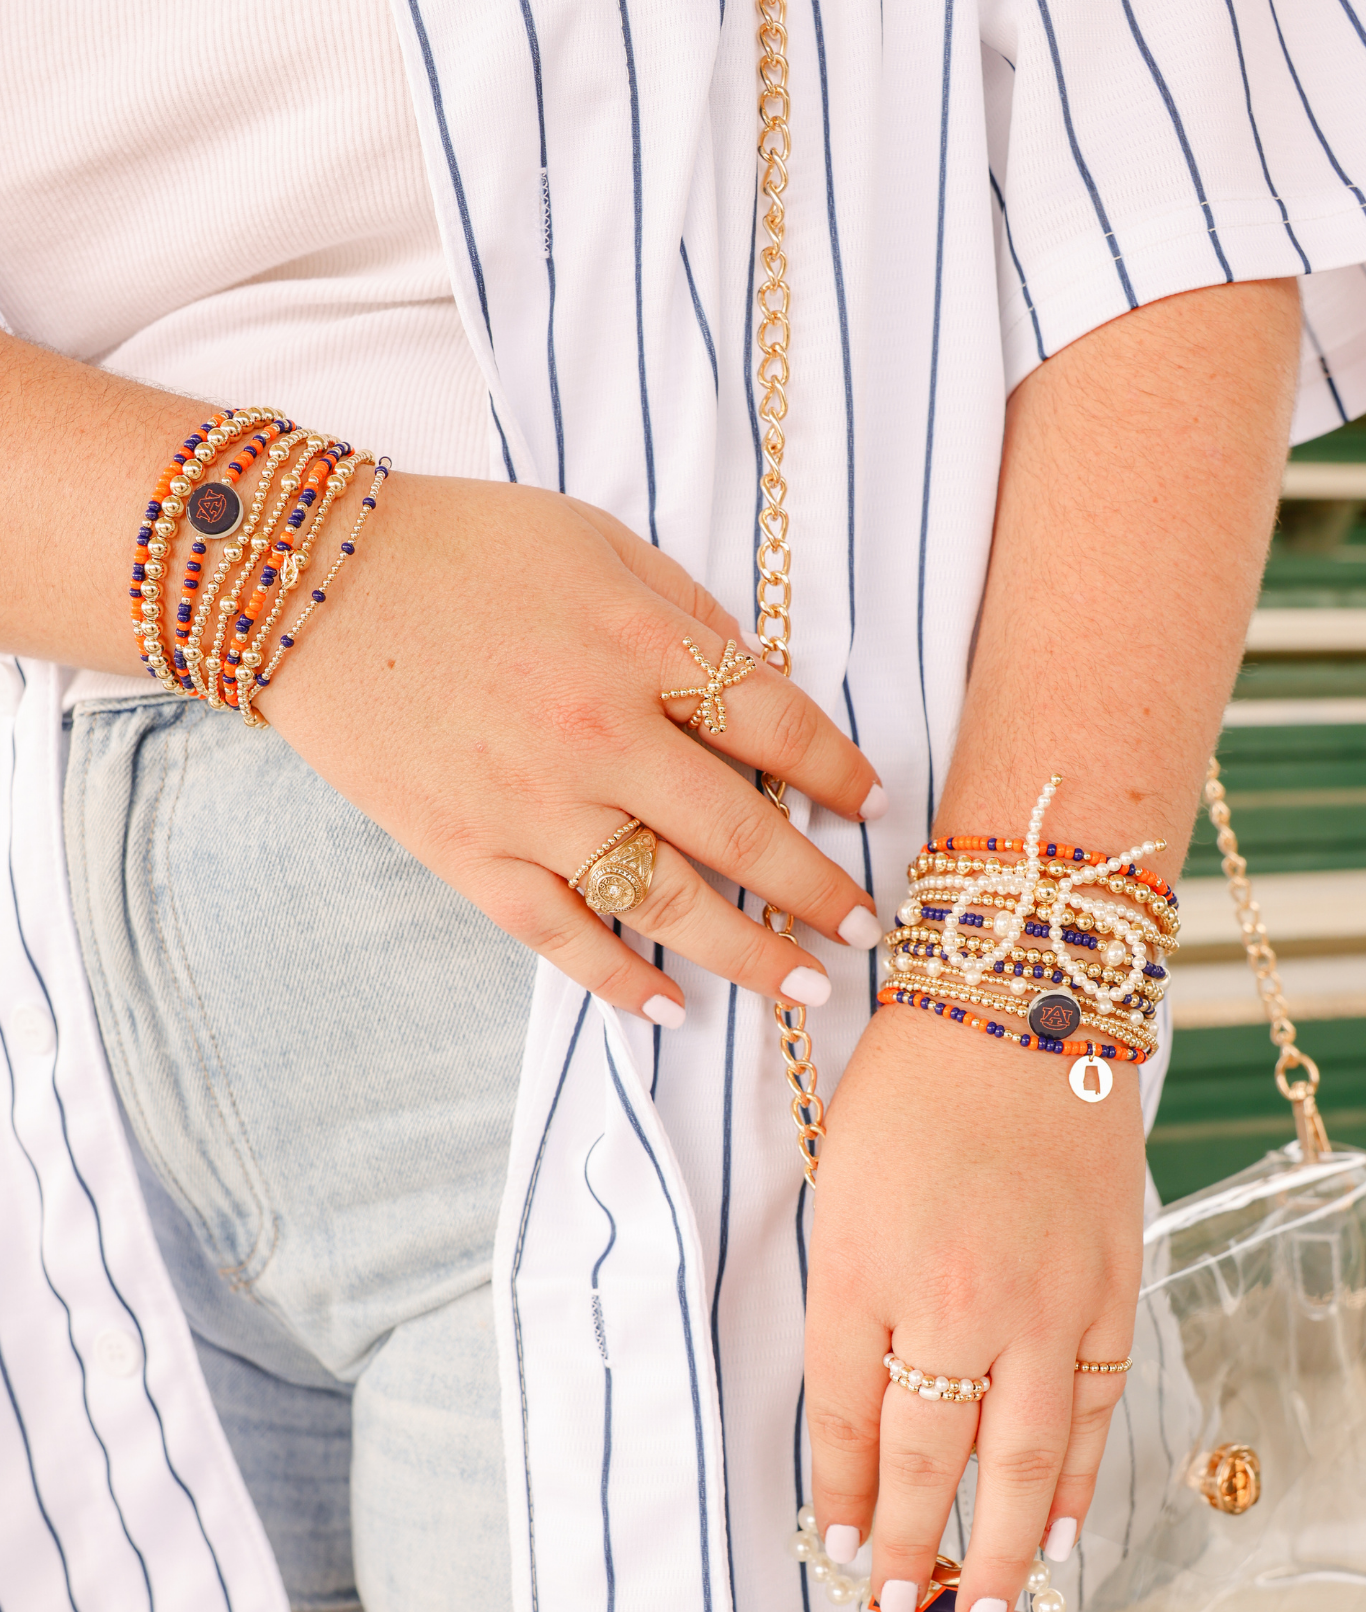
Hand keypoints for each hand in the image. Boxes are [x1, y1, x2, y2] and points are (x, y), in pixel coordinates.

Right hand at [258, 474, 884, 1021]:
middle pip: (743, 833)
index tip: (874, 806)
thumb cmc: (462, 547)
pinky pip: (563, 937)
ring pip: (668, 902)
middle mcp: (602, 736)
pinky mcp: (471, 854)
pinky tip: (671, 1007)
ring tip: (803, 985)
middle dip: (819, 887)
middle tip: (867, 924)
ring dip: (749, 952)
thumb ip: (688, 617)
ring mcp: (534, 806)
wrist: (309, 581)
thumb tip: (768, 685)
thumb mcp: (597, 543)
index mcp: (643, 648)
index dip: (841, 772)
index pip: (778, 727)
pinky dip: (620, 979)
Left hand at [803, 1001, 1145, 1611]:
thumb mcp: (840, 1195)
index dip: (844, 1501)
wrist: (1021, 1006)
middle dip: (913, 1554)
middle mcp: (953, 1300)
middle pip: (929, 1460)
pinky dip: (1076, 1481)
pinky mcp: (1111, 1286)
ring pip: (1022, 1459)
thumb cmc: (910, 1097)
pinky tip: (1057, 1535)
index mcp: (863, 1270)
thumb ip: (847, 1309)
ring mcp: (1044, 1300)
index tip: (842, 1557)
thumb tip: (860, 1421)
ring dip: (1000, 1551)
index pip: (843, 1420)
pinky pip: (1094, 1409)